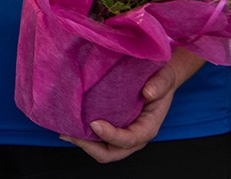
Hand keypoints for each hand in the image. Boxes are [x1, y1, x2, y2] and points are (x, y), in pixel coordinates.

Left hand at [62, 51, 203, 162]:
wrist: (158, 78)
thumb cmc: (161, 80)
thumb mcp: (165, 77)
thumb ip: (161, 83)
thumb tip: (148, 92)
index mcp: (148, 127)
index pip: (130, 139)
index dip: (112, 135)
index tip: (94, 123)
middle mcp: (134, 135)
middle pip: (112, 153)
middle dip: (90, 147)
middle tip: (70, 134)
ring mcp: (122, 133)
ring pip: (102, 149)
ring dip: (83, 143)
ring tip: (64, 130)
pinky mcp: (112, 126)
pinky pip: (97, 138)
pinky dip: (83, 135)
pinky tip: (68, 123)